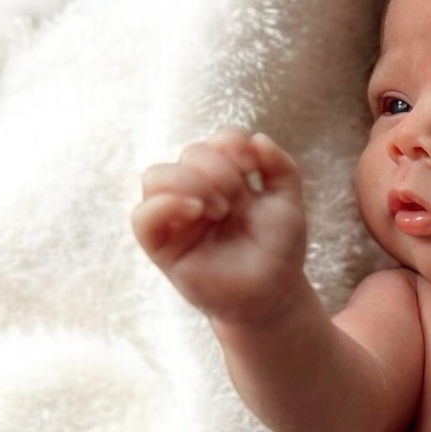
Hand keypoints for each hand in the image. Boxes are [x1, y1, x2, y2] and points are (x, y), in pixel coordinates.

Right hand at [131, 127, 307, 326]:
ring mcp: (176, 218)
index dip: (230, 143)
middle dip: (217, 168)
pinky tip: (195, 210)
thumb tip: (258, 139)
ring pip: (155, 177)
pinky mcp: (162, 247)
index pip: (214, 142)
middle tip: (236, 200)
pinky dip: (164, 205)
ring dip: (189, 181)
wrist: (275, 293)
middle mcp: (195, 192)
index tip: (252, 165)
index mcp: (223, 178)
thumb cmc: (278, 249)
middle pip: (188, 154)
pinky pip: (143, 218)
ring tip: (219, 208)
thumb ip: (281, 167)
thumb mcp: (287, 203)